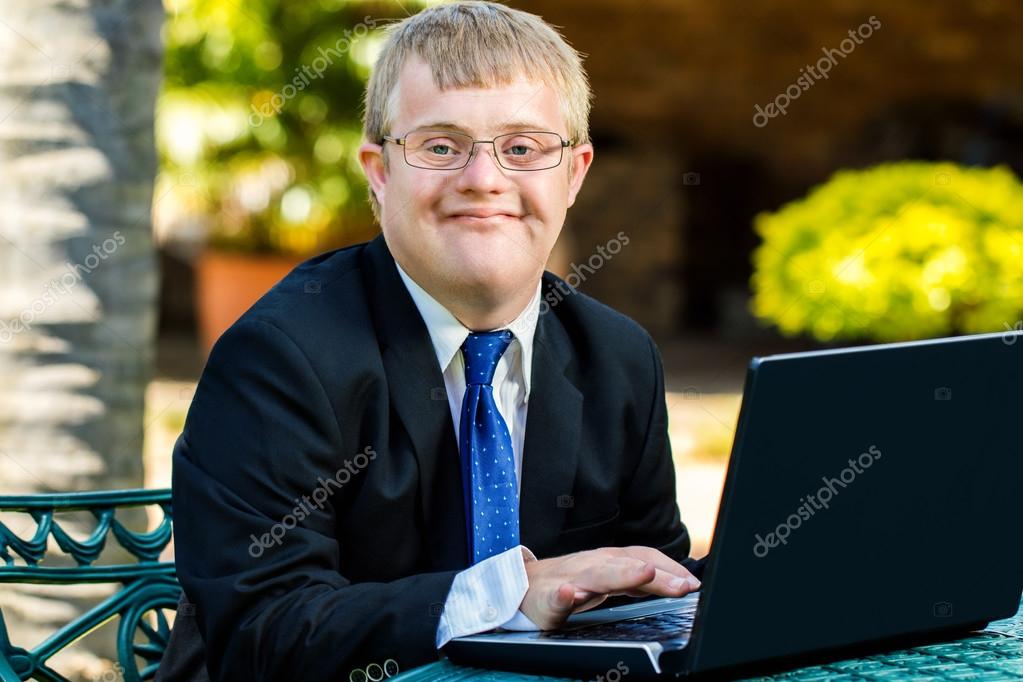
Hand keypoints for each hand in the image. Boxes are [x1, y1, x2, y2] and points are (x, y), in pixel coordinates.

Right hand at [519, 546, 700, 629]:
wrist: (525, 587)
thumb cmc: (571, 583)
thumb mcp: (609, 578)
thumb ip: (638, 581)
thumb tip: (679, 583)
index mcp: (609, 562)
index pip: (643, 557)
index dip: (669, 569)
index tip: (693, 583)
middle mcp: (592, 565)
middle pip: (626, 566)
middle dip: (655, 573)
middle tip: (680, 585)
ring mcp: (568, 579)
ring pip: (596, 576)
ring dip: (619, 574)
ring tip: (643, 574)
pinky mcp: (546, 597)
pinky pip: (554, 596)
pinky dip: (562, 594)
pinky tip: (568, 595)